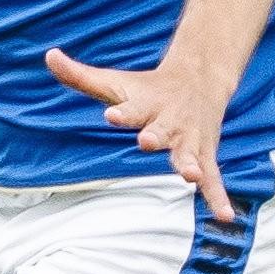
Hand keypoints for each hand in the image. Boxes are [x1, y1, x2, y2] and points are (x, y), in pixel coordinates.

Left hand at [45, 48, 238, 223]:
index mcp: (145, 105)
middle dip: (155, 136)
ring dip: (190, 164)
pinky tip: (225, 217)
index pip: (130, 109)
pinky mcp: (203, 155)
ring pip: (190, 153)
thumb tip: (49, 56)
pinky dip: (218, 197)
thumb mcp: (114, 83)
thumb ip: (80, 76)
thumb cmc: (146, 88)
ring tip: (190, 175)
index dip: (122, 112)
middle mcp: (169, 123)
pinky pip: (212, 179)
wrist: (200, 79)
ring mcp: (188, 140)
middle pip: (160, 130)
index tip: (111, 115)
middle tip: (147, 141)